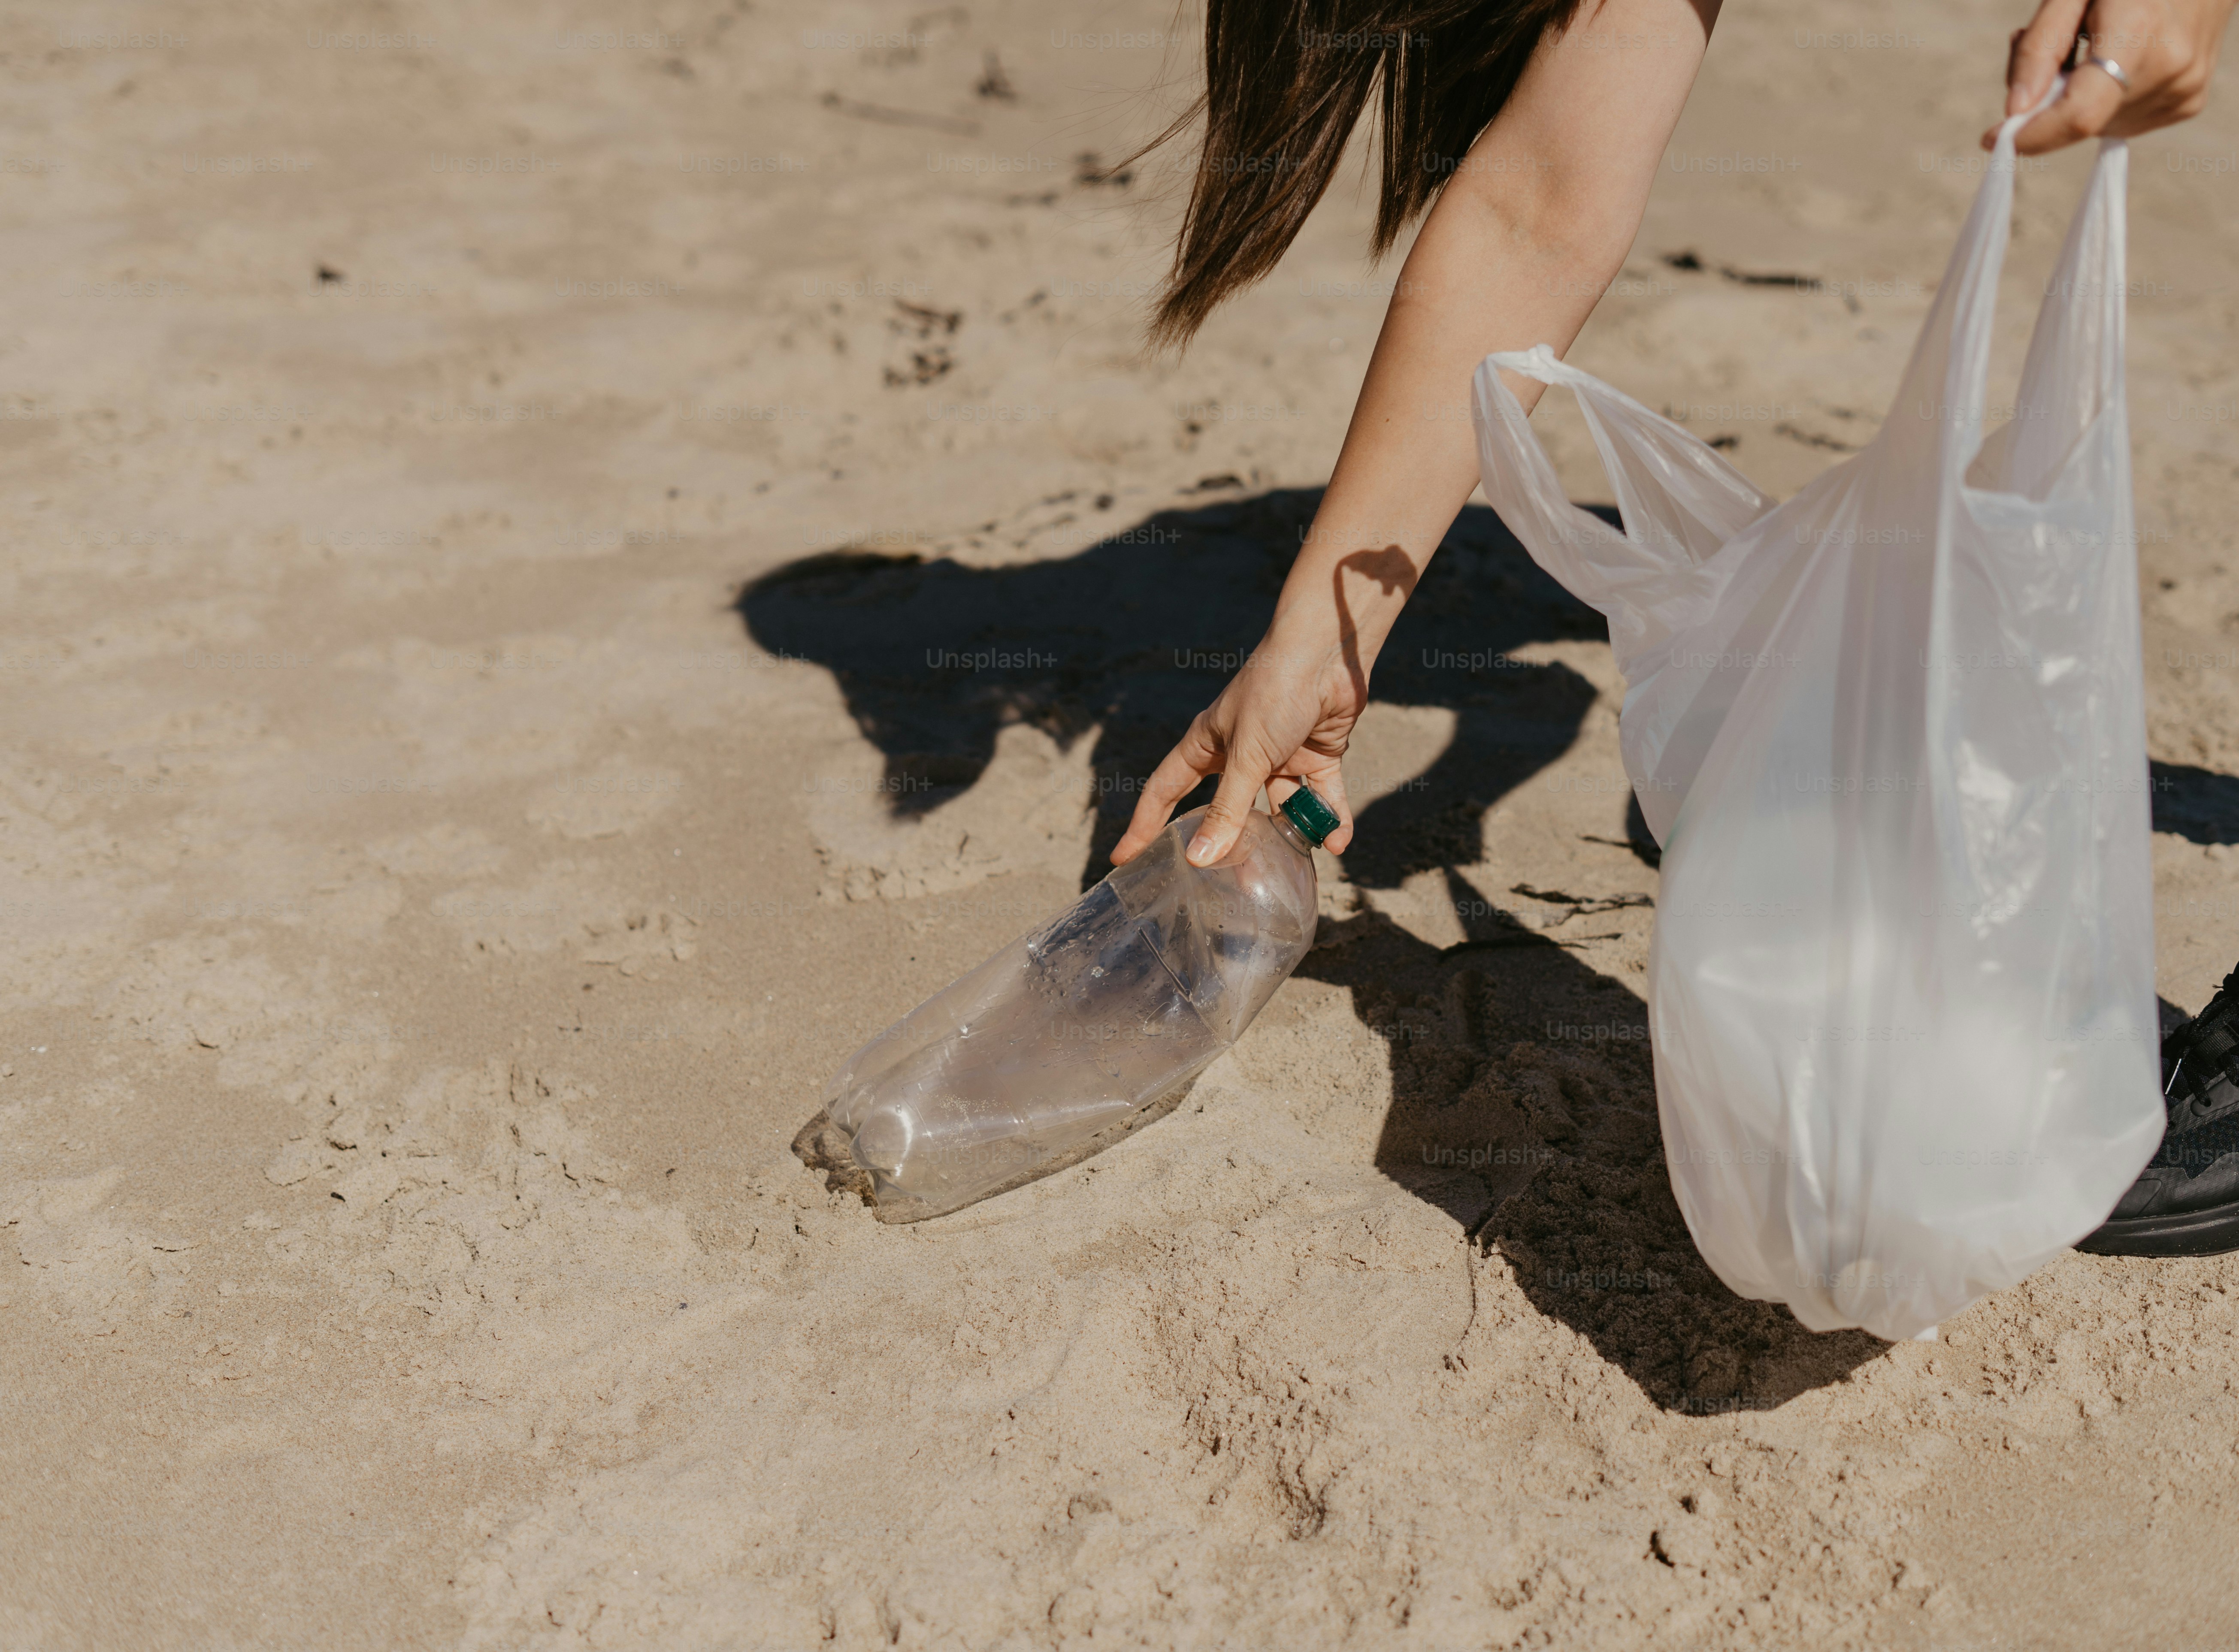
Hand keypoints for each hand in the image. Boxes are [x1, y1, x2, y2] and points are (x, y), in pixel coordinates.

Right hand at [1108, 618, 1363, 868]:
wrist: (1329, 653)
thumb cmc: (1275, 691)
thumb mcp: (1246, 755)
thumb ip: (1227, 808)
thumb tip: (1200, 858)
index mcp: (1207, 744)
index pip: (1166, 791)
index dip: (1145, 825)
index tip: (1125, 857)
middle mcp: (1240, 753)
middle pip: (1227, 808)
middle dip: (1231, 844)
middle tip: (1230, 885)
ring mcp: (1280, 755)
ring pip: (1281, 808)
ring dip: (1292, 834)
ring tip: (1294, 866)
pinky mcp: (1317, 755)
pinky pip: (1322, 797)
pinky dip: (1332, 818)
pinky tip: (1338, 840)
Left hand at [1985, 0, 2235, 152]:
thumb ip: (2040, 47)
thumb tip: (2014, 109)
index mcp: (2139, 33)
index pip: (2079, 114)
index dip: (2033, 134)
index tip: (1993, 139)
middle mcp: (2168, 68)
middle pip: (2081, 120)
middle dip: (2051, 99)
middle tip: (2060, 49)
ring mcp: (2183, 89)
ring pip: (2098, 126)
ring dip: (2079, 98)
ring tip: (2097, 45)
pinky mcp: (2188, 101)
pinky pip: (2124, 120)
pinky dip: (2106, 101)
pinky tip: (2122, 60)